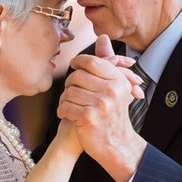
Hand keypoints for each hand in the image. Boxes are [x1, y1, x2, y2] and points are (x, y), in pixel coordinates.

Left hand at [57, 35, 146, 181]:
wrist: (117, 145)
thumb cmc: (113, 114)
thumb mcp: (115, 86)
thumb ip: (108, 61)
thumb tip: (104, 36)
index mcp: (118, 80)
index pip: (91, 61)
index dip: (78, 64)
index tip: (74, 69)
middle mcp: (111, 90)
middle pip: (76, 77)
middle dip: (70, 85)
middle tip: (71, 94)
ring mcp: (100, 104)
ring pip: (68, 92)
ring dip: (65, 100)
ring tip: (70, 106)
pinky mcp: (88, 117)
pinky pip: (65, 106)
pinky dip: (62, 111)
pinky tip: (67, 115)